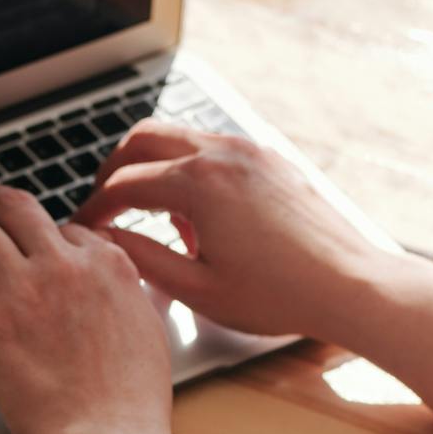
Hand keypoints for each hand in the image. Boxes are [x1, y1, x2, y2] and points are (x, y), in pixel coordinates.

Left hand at [0, 185, 174, 433]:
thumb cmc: (132, 402)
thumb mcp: (152, 333)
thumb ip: (136, 300)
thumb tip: (137, 291)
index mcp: (108, 265)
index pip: (70, 230)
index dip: (50, 240)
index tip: (40, 253)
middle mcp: (65, 267)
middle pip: (19, 209)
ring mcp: (25, 292)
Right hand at [70, 121, 394, 340]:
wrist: (350, 285)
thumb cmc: (280, 296)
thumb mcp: (197, 288)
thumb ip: (142, 259)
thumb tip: (105, 240)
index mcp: (197, 183)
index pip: (123, 183)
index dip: (94, 207)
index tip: (82, 227)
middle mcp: (222, 154)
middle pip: (142, 140)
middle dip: (114, 171)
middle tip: (104, 205)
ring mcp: (249, 151)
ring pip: (179, 137)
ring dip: (154, 167)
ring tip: (155, 218)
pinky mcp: (270, 159)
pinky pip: (213, 149)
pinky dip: (191, 170)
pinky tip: (200, 218)